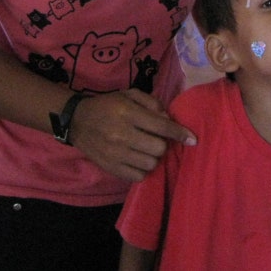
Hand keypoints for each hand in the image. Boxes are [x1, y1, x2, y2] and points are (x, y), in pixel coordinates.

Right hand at [68, 89, 193, 181]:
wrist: (77, 121)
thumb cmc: (108, 105)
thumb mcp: (130, 94)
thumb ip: (152, 103)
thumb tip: (168, 119)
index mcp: (128, 113)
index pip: (161, 127)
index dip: (180, 133)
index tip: (193, 139)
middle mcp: (122, 135)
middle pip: (159, 148)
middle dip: (163, 144)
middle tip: (157, 139)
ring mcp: (115, 154)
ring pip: (150, 164)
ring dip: (153, 157)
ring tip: (146, 149)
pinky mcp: (110, 167)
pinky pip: (138, 176)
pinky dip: (143, 169)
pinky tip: (138, 159)